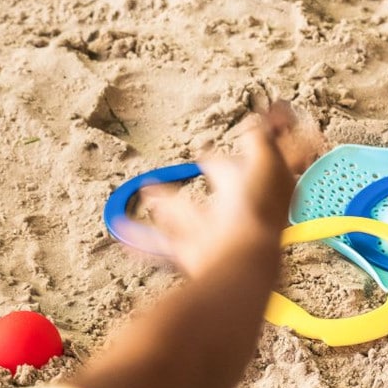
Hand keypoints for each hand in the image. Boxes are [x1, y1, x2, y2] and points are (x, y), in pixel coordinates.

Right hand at [134, 102, 319, 277]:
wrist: (239, 262)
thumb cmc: (255, 213)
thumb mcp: (265, 164)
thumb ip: (260, 141)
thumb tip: (259, 125)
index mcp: (264, 195)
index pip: (260, 168)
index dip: (253, 151)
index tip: (246, 135)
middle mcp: (243, 217)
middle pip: (228, 190)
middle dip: (214, 172)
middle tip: (202, 157)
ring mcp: (217, 237)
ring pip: (191, 214)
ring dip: (169, 200)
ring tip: (148, 188)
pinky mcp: (193, 256)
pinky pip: (164, 243)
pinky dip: (142, 237)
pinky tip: (123, 228)